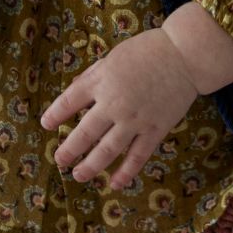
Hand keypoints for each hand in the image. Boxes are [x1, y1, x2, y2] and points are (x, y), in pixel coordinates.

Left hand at [40, 27, 198, 190]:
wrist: (185, 54)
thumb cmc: (150, 49)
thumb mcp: (115, 55)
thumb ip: (94, 74)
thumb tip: (75, 89)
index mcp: (101, 81)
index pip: (69, 101)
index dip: (55, 114)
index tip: (46, 124)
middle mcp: (114, 104)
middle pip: (84, 133)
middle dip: (69, 150)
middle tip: (59, 160)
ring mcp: (135, 119)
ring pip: (107, 150)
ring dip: (90, 166)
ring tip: (78, 176)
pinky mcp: (155, 129)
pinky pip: (138, 156)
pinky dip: (126, 172)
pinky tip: (115, 183)